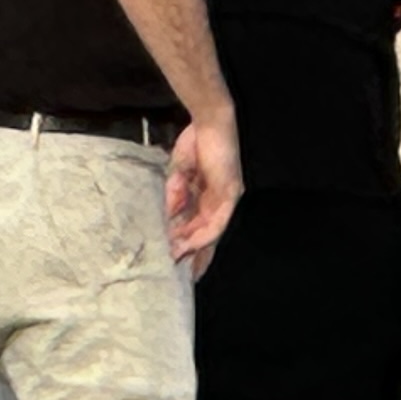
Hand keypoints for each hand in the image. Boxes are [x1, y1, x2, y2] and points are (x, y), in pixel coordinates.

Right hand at [164, 114, 241, 272]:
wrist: (208, 122)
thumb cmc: (194, 145)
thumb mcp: (178, 176)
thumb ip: (175, 197)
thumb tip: (169, 219)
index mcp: (208, 199)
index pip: (201, 229)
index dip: (192, 248)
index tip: (181, 265)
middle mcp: (220, 203)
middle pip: (209, 237)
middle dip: (196, 257)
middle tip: (184, 277)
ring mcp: (227, 200)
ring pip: (211, 232)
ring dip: (194, 247)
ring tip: (177, 258)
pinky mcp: (230, 193)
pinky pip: (217, 221)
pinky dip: (203, 234)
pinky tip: (191, 244)